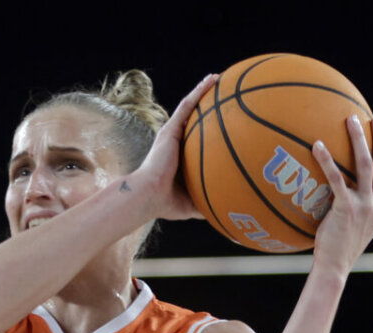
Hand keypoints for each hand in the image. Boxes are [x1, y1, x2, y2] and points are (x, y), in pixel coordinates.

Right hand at [129, 74, 217, 222]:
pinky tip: (212, 80)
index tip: (221, 122)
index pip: (193, 138)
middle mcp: (173, 141)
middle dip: (205, 106)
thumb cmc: (164, 203)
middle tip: (222, 95)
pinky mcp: (170, 129)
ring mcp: (171, 133)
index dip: (205, 128)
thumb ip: (205, 203)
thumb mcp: (190, 203)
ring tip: (218, 79)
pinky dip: (199, 92)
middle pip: (192, 118)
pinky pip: (187, 106)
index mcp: (177, 157)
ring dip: (203, 92)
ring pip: (190, 106)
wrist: (148, 196)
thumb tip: (224, 212)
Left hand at [309, 115, 372, 275]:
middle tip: (370, 119)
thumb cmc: (336, 250)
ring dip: (358, 139)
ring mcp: (364, 206)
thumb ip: (353, 208)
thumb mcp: (352, 227)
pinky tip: (316, 146)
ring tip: (349, 119)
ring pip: (364, 164)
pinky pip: (337, 178)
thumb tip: (337, 191)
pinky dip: (327, 160)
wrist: (334, 268)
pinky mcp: (347, 209)